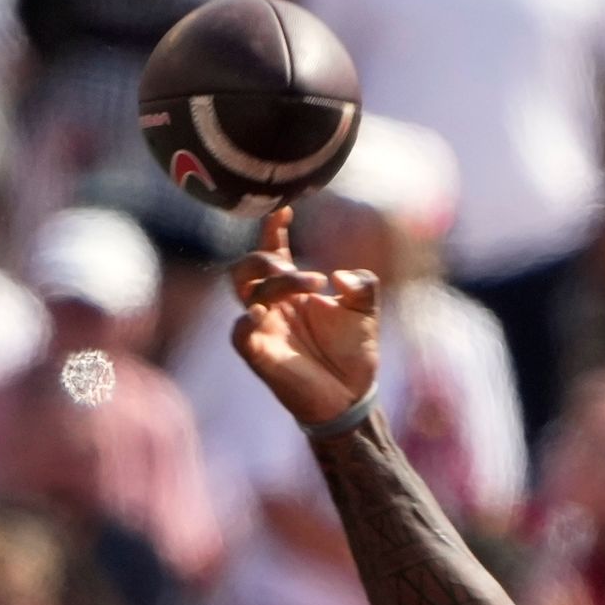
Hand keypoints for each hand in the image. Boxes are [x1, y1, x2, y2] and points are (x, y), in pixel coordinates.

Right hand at [228, 207, 381, 430]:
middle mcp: (272, 304)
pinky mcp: (259, 354)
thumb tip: (340, 276)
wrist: (353, 396)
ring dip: (274, 282)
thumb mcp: (366, 311)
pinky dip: (246, 321)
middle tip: (305, 271)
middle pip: (246, 267)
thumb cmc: (353, 351)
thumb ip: (363, 285)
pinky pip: (239, 333)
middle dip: (267, 257)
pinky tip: (263, 314)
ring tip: (313, 287)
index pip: (273, 251)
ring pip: (244, 291)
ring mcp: (263, 328)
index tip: (285, 209)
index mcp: (291, 289)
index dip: (273, 229)